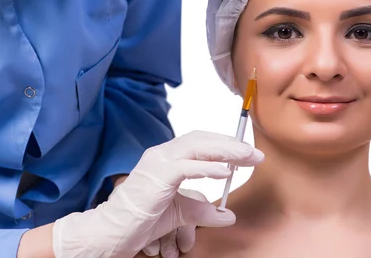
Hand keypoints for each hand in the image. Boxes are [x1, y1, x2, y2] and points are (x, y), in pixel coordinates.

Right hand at [51, 130, 263, 257]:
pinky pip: (186, 167)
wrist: (114, 231)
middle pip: (202, 140)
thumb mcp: (181, 214)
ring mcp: (157, 163)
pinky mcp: (156, 176)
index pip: (200, 143)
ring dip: (225, 151)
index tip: (247, 154)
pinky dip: (208, 167)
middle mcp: (162, 154)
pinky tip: (226, 171)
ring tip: (247, 157)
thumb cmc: (142, 219)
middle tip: (255, 154)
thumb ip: (203, 210)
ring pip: (196, 147)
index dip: (225, 145)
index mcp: (166, 158)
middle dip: (231, 145)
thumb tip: (228, 214)